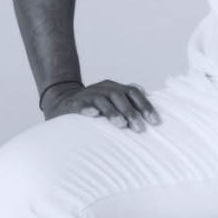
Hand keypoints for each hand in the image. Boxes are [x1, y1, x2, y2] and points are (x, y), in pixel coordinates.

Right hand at [42, 79, 160, 131]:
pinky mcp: (73, 104)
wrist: (62, 102)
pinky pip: (81, 105)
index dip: (145, 106)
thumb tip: (150, 106)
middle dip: (131, 112)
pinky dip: (87, 109)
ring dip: (113, 112)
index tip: (155, 122)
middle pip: (120, 96)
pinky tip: (93, 116)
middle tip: (139, 129)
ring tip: (121, 124)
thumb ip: (130, 103)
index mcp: (115, 88)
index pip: (134, 93)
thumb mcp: (113, 103)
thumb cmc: (95, 107)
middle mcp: (103, 88)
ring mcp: (88, 95)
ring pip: (102, 100)